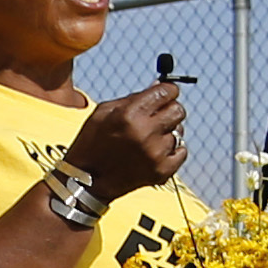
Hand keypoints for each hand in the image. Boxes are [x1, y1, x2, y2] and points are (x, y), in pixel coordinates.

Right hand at [65, 82, 190, 198]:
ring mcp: (155, 154)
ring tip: (149, 139)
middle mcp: (145, 133)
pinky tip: (155, 151)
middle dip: (170, 110)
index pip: (167, 91)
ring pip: (179, 132)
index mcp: (130, 114)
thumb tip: (160, 86)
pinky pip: (181, 152)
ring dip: (167, 133)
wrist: (86, 182)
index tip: (166, 94)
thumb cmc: (93, 143)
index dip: (168, 90)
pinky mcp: (162, 171)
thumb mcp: (105, 112)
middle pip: (178, 110)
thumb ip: (134, 97)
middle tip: (159, 116)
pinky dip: (172, 150)